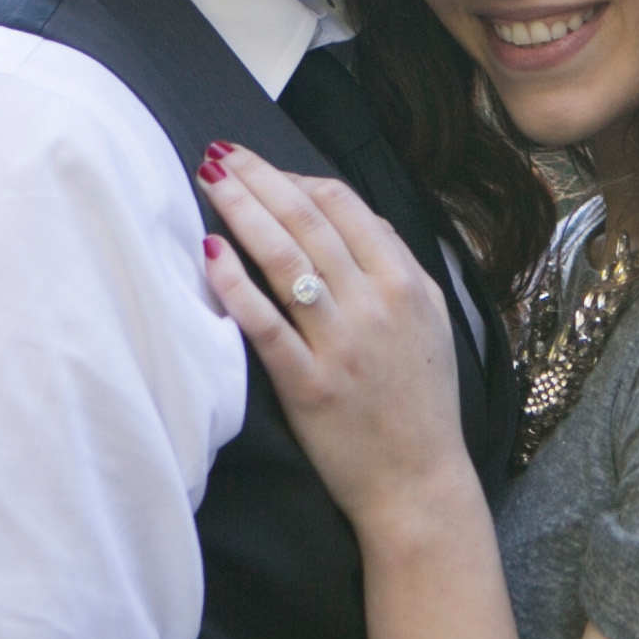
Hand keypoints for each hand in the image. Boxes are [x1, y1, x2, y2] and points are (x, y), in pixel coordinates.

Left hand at [196, 145, 470, 527]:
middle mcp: (376, 305)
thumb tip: (354, 217)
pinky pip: (266, 326)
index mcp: (406, 283)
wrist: (419, 483)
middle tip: (218, 155)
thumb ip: (395, 266)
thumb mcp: (429, 321)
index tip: (261, 167)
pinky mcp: (310, 386)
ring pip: (284, 259)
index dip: (295, 177)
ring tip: (208, 181)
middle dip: (258, 179)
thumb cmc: (420, 403)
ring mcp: (342, 344)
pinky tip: (210, 254)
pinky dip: (237, 286)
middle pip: (308, 220)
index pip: (344, 206)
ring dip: (241, 211)